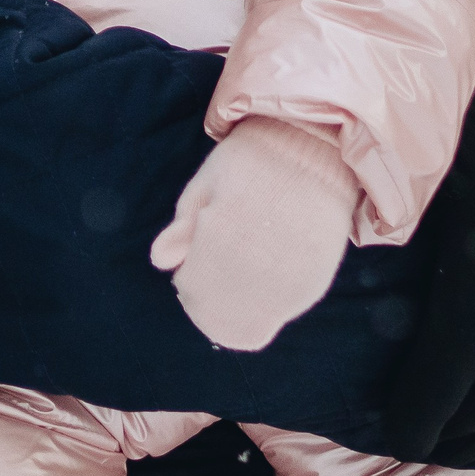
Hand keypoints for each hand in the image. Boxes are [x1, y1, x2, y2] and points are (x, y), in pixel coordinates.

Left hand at [148, 116, 356, 351]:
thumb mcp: (204, 186)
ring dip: (236, 309)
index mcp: (220, 239)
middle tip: (214, 271)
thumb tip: (160, 262)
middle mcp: (255, 268)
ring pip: (249, 324)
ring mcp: (288, 281)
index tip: (191, 261)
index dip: (186, 280)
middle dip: (207, 300)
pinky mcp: (314, 285)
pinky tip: (264, 277)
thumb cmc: (249, 163)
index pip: (191, 291)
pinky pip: (281, 313)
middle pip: (217, 316)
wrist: (312, 151)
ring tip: (239, 274)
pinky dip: (266, 304)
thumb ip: (182, 229)